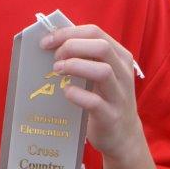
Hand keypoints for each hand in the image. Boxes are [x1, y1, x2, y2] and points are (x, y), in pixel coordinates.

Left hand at [41, 25, 142, 160]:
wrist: (123, 136)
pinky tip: (66, 92)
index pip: (94, 32)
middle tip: (55, 59)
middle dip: (72, 46)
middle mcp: (123, 72)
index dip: (67, 33)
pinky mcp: (111, 117)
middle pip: (101, 47)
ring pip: (103, 71)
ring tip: (57, 71)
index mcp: (119, 56)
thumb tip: (52, 42)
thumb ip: (85, 57)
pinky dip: (77, 94)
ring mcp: (119, 95)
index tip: (46, 42)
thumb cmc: (104, 98)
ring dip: (75, 67)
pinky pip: (95, 102)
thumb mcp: (100, 73)